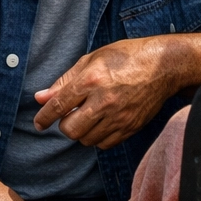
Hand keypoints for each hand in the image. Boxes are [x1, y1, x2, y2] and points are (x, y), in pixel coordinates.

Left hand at [33, 37, 179, 149]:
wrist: (162, 66)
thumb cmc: (125, 57)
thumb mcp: (92, 59)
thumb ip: (65, 80)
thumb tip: (41, 97)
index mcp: (91, 80)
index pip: (59, 105)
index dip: (44, 117)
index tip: (39, 123)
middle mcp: (104, 101)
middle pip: (71, 129)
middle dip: (64, 124)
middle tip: (70, 114)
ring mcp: (119, 117)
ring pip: (87, 139)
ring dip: (81, 131)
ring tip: (88, 115)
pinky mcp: (130, 127)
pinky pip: (105, 144)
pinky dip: (97, 137)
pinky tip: (101, 122)